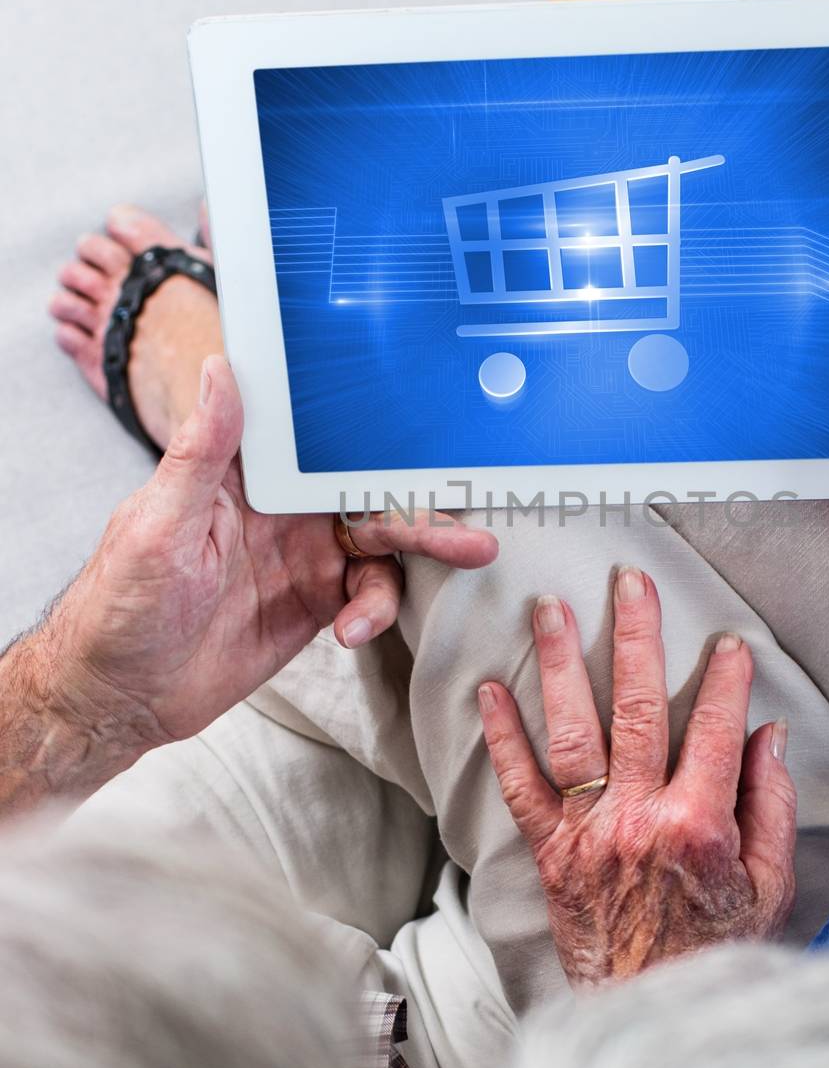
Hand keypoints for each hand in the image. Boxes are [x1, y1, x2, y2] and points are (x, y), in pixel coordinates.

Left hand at [33, 356, 496, 761]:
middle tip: (471, 512)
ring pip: (381, 541)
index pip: (314, 434)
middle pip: (365, 489)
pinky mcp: (311, 605)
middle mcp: (280, 509)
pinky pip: (367, 595)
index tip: (421, 415)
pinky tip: (355, 629)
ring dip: (422, 550)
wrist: (121, 698)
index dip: (366, 422)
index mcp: (243, 474)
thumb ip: (201, 452)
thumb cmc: (117, 604)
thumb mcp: (157, 523)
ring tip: (464, 558)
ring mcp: (300, 557)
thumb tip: (221, 369)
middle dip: (421, 498)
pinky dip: (374, 609)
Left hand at [477, 567, 795, 986]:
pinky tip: (491, 690)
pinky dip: (503, 737)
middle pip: (639, 707)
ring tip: (551, 610)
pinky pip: (521, 786)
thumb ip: (769, 807)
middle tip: (630, 581)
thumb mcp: (768, 886)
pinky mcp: (551, 852)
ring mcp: (589, 832)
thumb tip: (768, 737)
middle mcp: (639, 817)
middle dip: (636, 636)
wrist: (648, 1015)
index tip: (729, 643)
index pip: (715, 728)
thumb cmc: (715, 952)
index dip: (727, 680)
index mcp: (699, 824)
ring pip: (574, 730)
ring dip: (562, 664)